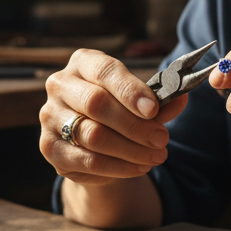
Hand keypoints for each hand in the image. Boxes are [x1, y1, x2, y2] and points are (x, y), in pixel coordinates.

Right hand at [40, 49, 185, 185]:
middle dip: (135, 125)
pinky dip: (118, 167)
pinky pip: (87, 161)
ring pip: (92, 135)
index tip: (154, 109)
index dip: (130, 90)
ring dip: (131, 150)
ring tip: (156, 156)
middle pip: (96, 104)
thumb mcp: (140, 101)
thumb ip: (159, 101)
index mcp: (82, 63)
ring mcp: (50, 116)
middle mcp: (60, 85)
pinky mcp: (49, 148)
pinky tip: (139, 167)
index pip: (105, 71)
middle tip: (162, 139)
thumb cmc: (119, 110)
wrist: (92, 141)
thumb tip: (181, 98)